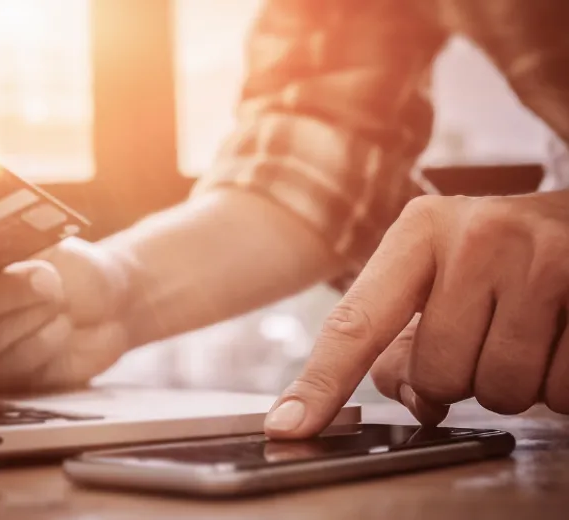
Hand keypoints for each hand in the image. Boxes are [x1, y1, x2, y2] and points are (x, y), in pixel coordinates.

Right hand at [0, 238, 133, 390]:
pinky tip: (62, 327)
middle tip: (45, 277)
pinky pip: (10, 368)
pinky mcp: (1, 379)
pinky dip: (44, 341)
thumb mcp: (42, 240)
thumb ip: (8, 238)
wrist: (111, 303)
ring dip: (27, 316)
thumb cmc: (70, 265)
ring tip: (59, 298)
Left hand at [265, 191, 568, 437]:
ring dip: (511, 384)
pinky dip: (558, 385)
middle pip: (437, 375)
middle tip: (486, 337)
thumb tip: (412, 398)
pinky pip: (560, 392)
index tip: (288, 425)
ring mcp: (541, 259)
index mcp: (420, 231)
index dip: (321, 383)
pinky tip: (560, 339)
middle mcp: (476, 236)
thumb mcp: (442, 272)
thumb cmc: (503, 255)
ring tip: (526, 334)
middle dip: (460, 377)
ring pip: (499, 391)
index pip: (356, 323)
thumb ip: (407, 334)